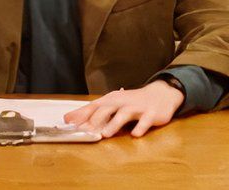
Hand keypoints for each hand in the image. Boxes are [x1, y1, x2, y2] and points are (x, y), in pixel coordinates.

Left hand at [63, 81, 184, 137]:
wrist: (161, 93)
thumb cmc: (131, 101)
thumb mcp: (111, 103)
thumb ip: (90, 112)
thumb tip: (67, 119)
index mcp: (111, 100)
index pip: (94, 107)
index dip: (81, 116)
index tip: (68, 125)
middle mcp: (123, 102)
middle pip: (107, 109)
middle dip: (96, 119)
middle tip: (87, 131)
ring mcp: (137, 107)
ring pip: (125, 114)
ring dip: (115, 123)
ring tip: (107, 134)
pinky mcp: (151, 114)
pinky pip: (145, 121)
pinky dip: (140, 127)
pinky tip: (135, 134)